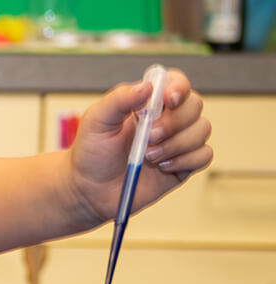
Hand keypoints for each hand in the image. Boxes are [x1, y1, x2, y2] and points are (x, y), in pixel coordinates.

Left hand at [69, 67, 213, 222]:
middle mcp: (168, 118)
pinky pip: (204, 155)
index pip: (176, 82)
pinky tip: (163, 167)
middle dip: (174, 122)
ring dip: (177, 144)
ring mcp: (178, 140)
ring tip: (148, 157)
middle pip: (194, 105)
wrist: (91, 189)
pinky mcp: (184, 163)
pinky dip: (186, 160)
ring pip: (202, 130)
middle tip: (149, 138)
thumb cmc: (92, 153)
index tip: (168, 100)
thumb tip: (147, 87)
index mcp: (148, 102)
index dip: (178, 87)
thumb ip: (119, 100)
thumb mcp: (96, 122)